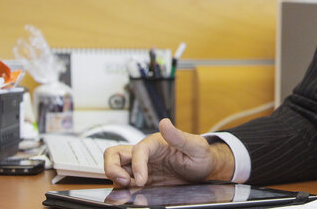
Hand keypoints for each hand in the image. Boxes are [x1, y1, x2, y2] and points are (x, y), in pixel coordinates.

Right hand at [103, 118, 234, 187]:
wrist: (205, 171)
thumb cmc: (201, 156)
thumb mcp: (196, 147)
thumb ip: (179, 136)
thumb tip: (164, 122)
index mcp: (156, 143)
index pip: (138, 150)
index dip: (137, 164)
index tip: (142, 180)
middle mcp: (145, 153)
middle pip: (115, 154)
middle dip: (112, 167)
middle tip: (123, 182)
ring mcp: (141, 167)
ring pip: (115, 167)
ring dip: (115, 178)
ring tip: (127, 188)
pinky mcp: (142, 180)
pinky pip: (123, 182)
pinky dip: (121, 188)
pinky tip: (131, 193)